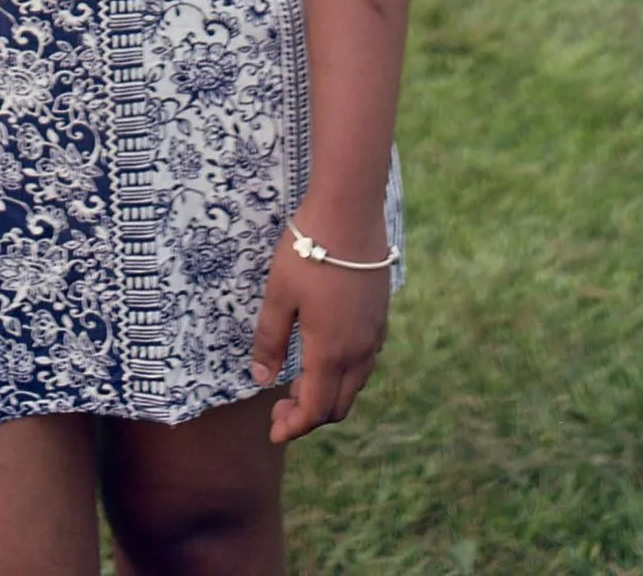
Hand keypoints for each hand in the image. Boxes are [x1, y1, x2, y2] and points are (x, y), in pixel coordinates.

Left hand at [249, 221, 390, 443]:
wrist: (350, 211)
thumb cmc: (309, 251)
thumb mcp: (278, 294)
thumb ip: (270, 340)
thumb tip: (262, 380)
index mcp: (330, 351)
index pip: (315, 410)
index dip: (293, 427)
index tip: (273, 430)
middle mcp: (358, 351)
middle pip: (338, 405)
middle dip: (309, 416)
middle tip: (280, 407)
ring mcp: (374, 334)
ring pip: (355, 385)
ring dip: (328, 395)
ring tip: (298, 383)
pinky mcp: (381, 316)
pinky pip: (365, 362)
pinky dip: (344, 374)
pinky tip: (325, 355)